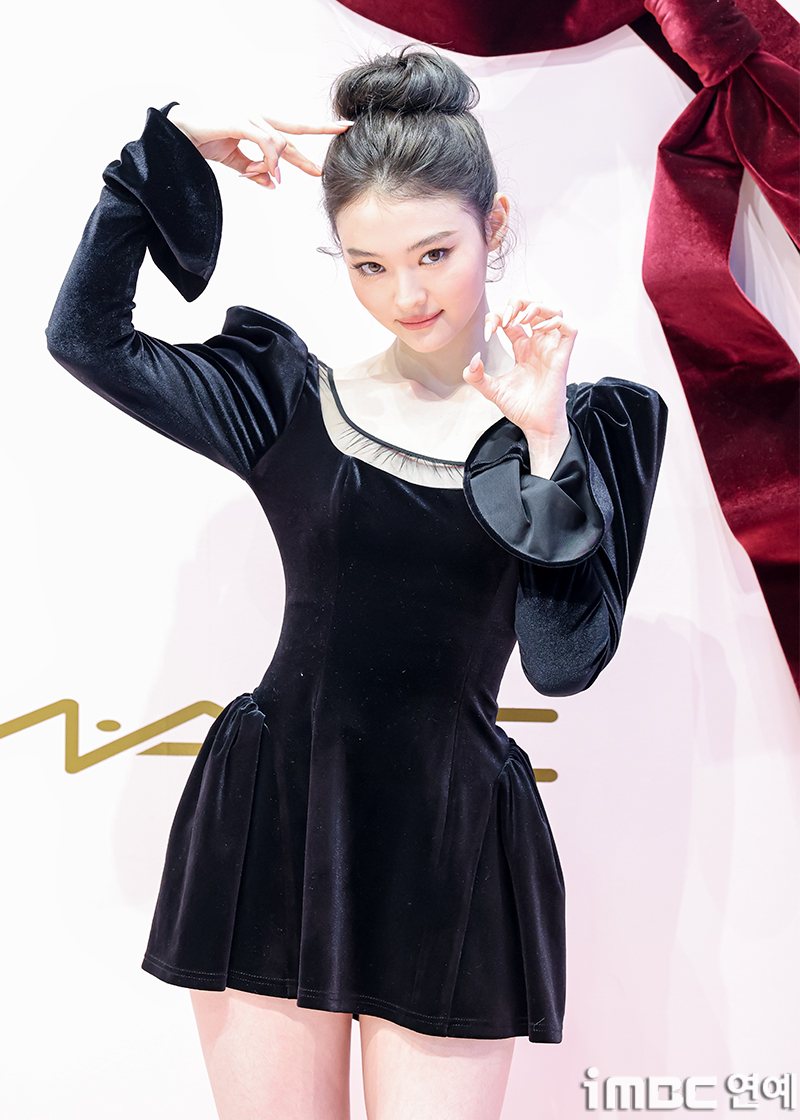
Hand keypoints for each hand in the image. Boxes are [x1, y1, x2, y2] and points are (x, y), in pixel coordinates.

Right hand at [165, 106, 351, 188]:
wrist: (179, 137)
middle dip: (321, 128)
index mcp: (259, 125)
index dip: (315, 133)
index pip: (292, 131)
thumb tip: (274, 184)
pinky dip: (269, 159)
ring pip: (279, 140)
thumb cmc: (205, 143)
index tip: (338, 132)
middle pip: (294, 126)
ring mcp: (248, 115)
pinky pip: (264, 140)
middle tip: (344, 130)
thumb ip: (255, 171)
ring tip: (269, 178)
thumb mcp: (236, 162)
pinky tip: (268, 173)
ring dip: (278, 164)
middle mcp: (257, 116)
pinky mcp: (237, 121)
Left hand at [463, 298, 575, 476]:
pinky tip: (540, 328)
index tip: (488, 331)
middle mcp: (537, 346)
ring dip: (537, 308)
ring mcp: (551, 350)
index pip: (513, 320)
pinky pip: (569, 330)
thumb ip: (476, 377)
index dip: (499, 317)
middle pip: (533, 309)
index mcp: (522, 349)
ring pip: (553, 313)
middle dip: (518, 304)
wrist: (536, 426)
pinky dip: (557, 322)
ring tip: (522, 318)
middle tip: (506, 316)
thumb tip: (472, 361)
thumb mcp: (492, 390)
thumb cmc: (521, 409)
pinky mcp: (562, 358)